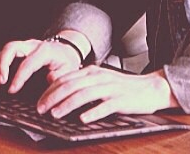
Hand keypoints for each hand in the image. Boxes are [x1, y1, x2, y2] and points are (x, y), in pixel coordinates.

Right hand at [0, 39, 81, 92]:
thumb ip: (60, 75)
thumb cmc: (65, 61)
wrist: (65, 50)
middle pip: (11, 48)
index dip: (19, 77)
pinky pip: (2, 54)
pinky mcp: (18, 51)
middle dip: (2, 64)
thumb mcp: (68, 69)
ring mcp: (23, 46)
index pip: (28, 63)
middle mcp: (31, 45)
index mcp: (44, 50)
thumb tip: (49, 79)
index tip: (12, 90)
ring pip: (4, 51)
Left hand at [36, 66, 178, 122]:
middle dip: (53, 97)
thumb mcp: (99, 80)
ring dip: (67, 104)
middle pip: (71, 86)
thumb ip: (81, 82)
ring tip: (55, 114)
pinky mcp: (120, 100)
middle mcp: (98, 77)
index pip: (66, 79)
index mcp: (91, 72)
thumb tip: (57, 87)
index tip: (39, 101)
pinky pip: (104, 106)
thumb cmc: (122, 87)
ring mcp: (109, 88)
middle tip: (41, 109)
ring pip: (83, 95)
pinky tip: (82, 119)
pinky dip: (92, 112)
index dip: (50, 90)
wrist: (150, 88)